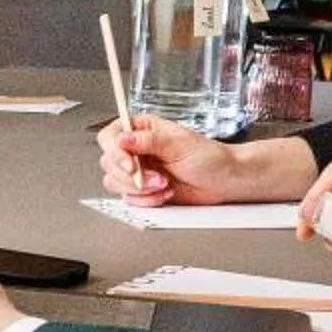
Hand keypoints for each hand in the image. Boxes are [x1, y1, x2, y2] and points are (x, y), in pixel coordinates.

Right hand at [95, 116, 315, 207]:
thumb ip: (149, 140)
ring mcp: (138, 171)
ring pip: (115, 183)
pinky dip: (146, 200)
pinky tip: (164, 194)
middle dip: (132, 176)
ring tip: (164, 184)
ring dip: (140, 189)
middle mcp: (136, 150)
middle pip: (109, 163)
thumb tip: (124, 138)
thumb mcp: (179, 143)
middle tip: (156, 177)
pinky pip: (130, 199)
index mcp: (143, 130)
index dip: (115, 152)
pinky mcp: (142, 191)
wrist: (222, 181)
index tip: (131, 164)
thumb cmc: (209, 158)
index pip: (111, 136)